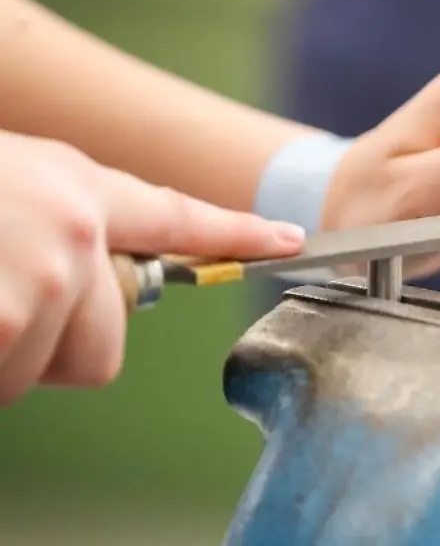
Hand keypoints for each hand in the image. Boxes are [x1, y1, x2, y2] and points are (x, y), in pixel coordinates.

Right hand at [0, 131, 304, 404]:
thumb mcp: (8, 180)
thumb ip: (63, 222)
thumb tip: (89, 269)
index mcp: (74, 187)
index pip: (176, 219)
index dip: (237, 235)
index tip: (288, 239)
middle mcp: (76, 228)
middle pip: (108, 337)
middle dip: (56, 341)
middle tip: (3, 303)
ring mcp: (47, 278)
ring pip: (54, 364)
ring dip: (9, 353)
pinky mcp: (9, 323)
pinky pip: (10, 382)